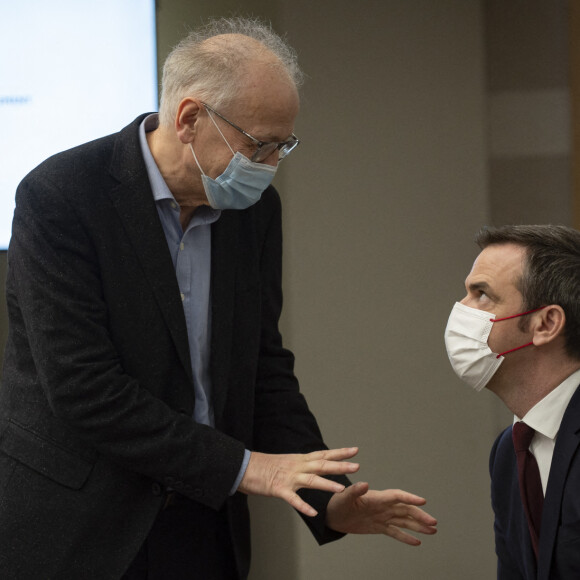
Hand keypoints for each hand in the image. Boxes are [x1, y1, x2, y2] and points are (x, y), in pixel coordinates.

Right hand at [238, 448, 359, 516]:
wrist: (244, 466)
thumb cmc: (264, 466)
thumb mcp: (286, 461)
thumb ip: (300, 465)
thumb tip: (313, 465)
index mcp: (299, 459)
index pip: (323, 454)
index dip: (339, 452)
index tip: (355, 451)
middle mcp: (297, 466)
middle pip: (322, 465)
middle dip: (340, 465)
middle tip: (357, 466)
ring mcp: (288, 477)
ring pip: (311, 480)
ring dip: (327, 484)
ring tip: (342, 488)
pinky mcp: (278, 489)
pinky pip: (293, 499)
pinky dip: (303, 506)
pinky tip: (313, 512)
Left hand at [326, 482, 437, 545]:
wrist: (332, 515)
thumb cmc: (337, 503)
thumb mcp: (344, 497)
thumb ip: (355, 490)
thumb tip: (365, 484)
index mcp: (376, 497)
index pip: (397, 496)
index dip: (409, 497)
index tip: (423, 500)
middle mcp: (382, 507)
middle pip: (405, 510)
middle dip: (420, 515)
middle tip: (434, 522)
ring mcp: (382, 517)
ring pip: (404, 521)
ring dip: (418, 525)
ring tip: (433, 530)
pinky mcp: (378, 527)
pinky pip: (395, 532)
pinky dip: (406, 537)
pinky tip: (417, 542)